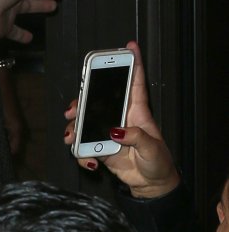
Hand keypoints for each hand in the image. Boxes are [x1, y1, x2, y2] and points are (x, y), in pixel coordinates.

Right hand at [64, 42, 179, 197]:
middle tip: (75, 108)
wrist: (150, 185)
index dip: (134, 64)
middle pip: (97, 99)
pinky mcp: (99, 146)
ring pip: (84, 120)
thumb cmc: (158, 163)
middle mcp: (119, 117)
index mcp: (137, 112)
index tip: (131, 46)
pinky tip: (90, 160)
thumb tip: (115, 131)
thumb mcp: (153, 149)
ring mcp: (107, 131)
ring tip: (72, 136)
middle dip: (82, 99)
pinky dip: (81, 152)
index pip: (135, 84)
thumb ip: (136, 138)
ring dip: (74, 127)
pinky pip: (83, 145)